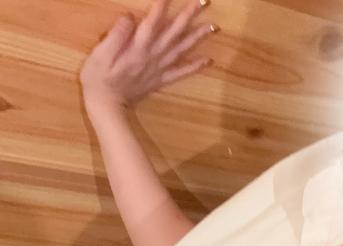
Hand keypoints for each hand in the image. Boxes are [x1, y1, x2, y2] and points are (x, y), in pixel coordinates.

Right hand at [80, 0, 217, 111]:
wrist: (106, 106)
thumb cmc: (98, 78)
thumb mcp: (100, 54)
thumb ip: (116, 35)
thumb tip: (130, 17)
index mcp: (137, 48)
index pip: (153, 21)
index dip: (163, 4)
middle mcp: (153, 56)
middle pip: (174, 32)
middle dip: (189, 15)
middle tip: (204, 1)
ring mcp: (159, 69)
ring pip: (182, 50)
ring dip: (198, 37)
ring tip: (214, 26)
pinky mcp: (161, 80)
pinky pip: (181, 73)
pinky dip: (196, 66)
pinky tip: (208, 60)